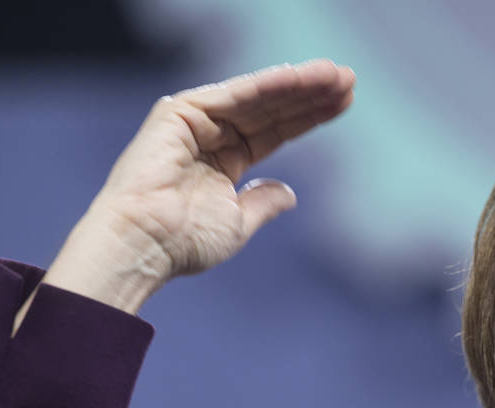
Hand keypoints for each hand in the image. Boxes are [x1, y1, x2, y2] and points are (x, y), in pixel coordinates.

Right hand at [15, 60, 353, 327]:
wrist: (144, 246)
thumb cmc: (183, 242)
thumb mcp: (238, 223)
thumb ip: (263, 203)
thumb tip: (289, 193)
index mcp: (224, 160)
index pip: (276, 130)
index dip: (309, 117)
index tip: (344, 104)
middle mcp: (211, 134)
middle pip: (271, 109)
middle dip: (311, 94)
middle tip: (350, 79)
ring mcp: (196, 120)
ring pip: (257, 97)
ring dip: (298, 84)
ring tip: (337, 75)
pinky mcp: (180, 112)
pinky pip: (235, 94)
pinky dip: (268, 84)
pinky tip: (300, 77)